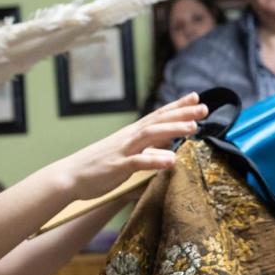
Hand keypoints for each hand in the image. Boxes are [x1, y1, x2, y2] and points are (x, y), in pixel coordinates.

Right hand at [52, 94, 205, 199]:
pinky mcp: (117, 167)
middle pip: (158, 121)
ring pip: (150, 136)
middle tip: (204, 107)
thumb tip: (170, 146)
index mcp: (132, 133)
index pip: (158, 115)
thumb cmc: (99, 165)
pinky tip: (172, 161)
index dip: (178, 107)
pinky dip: (155, 160)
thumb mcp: (128, 155)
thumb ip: (149, 150)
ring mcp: (123, 150)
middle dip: (182, 114)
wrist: (70, 176)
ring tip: (193, 128)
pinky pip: (138, 162)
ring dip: (172, 130)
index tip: (196, 98)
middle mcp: (129, 137)